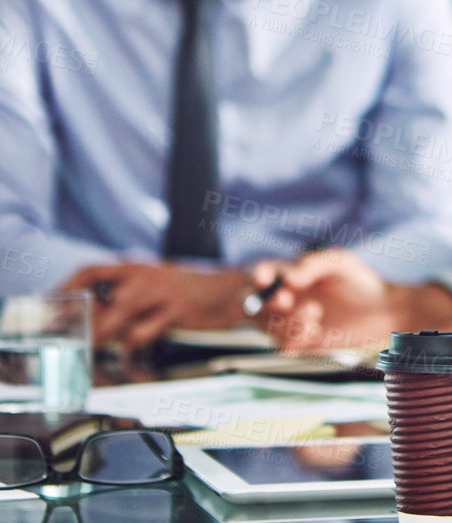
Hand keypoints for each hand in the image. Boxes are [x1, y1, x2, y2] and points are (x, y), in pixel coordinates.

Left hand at [65, 262, 252, 351]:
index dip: (66, 288)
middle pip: (99, 299)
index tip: (49, 306)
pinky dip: (131, 350)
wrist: (229, 291)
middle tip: (70, 341)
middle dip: (80, 323)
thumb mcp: (153, 284)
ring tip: (93, 350)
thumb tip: (90, 316)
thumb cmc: (186, 291)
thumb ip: (124, 295)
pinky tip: (132, 357)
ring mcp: (160, 292)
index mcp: (135, 267)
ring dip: (102, 337)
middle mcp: (144, 276)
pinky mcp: (176, 310)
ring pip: (117, 316)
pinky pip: (142, 334)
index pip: (90, 271)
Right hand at [253, 249, 451, 351]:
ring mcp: (291, 323)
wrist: (382, 311)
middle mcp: (286, 300)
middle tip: (286, 299)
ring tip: (315, 311)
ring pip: (270, 326)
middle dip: (266, 302)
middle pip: (256, 304)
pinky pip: (285, 347)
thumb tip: (290, 277)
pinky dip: (295, 340)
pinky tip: (315, 331)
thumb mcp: (341, 263)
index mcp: (291, 276)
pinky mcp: (302, 344)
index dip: (259, 276)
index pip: (264, 274)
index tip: (264, 278)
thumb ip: (315, 264)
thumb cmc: (360, 281)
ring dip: (287, 320)